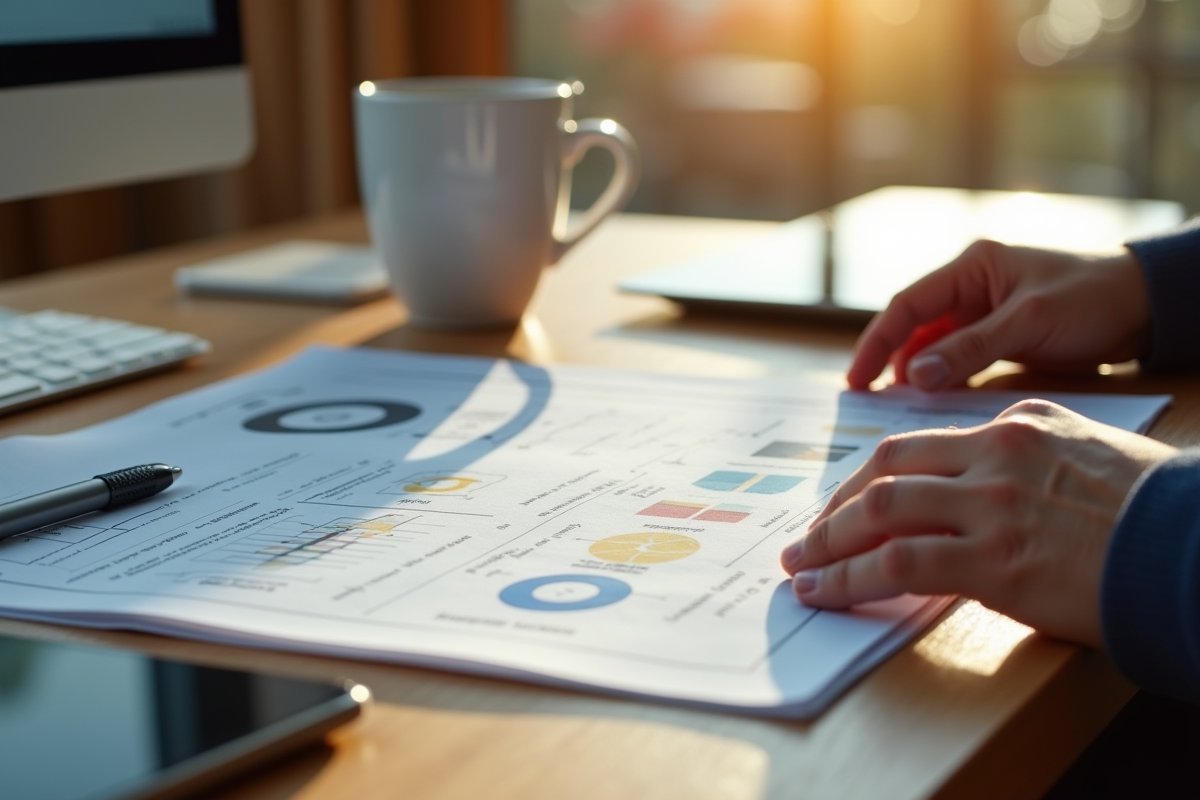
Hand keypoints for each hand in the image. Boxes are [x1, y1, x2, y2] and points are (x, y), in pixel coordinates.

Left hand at [779, 401, 1176, 646]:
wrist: (1193, 549)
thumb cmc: (1154, 512)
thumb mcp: (1089, 454)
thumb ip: (1029, 457)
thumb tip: (984, 482)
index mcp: (1019, 425)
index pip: (922, 444)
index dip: (873, 477)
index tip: (849, 501)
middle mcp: (996, 453)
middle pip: (887, 468)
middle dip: (837, 503)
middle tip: (810, 535)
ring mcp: (992, 504)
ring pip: (880, 511)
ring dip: (829, 542)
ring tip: (801, 567)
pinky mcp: (993, 560)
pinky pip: (897, 563)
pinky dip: (849, 578)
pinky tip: (825, 591)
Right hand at [847, 241, 1151, 390]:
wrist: (1147, 306)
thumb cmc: (1093, 299)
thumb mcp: (1029, 321)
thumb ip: (971, 349)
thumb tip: (916, 378)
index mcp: (972, 267)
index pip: (908, 305)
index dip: (877, 342)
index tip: (858, 379)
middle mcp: (971, 287)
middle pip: (915, 327)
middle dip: (891, 361)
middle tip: (870, 400)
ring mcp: (985, 313)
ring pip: (935, 346)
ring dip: (918, 373)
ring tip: (901, 407)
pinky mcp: (1001, 337)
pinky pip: (960, 360)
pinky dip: (945, 380)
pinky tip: (937, 402)